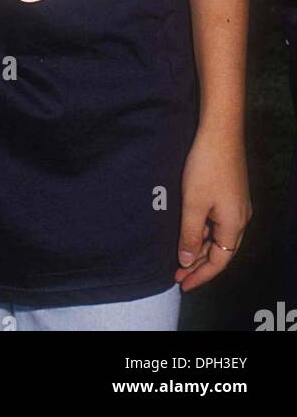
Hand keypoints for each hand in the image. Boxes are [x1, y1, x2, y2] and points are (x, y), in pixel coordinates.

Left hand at [174, 126, 250, 290]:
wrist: (220, 133)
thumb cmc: (206, 167)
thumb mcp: (193, 204)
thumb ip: (189, 234)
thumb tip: (186, 259)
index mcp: (234, 225)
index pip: (219, 261)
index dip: (200, 275)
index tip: (182, 284)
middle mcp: (240, 219)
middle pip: (220, 251)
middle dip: (198, 264)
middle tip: (176, 273)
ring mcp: (236, 206)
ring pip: (218, 237)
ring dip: (199, 247)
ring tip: (178, 255)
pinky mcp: (230, 194)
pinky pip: (217, 222)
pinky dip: (202, 231)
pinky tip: (188, 230)